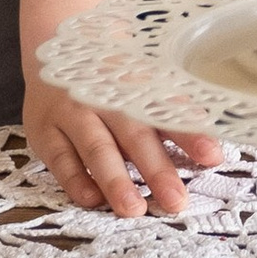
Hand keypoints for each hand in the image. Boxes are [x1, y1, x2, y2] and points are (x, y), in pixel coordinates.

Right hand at [23, 72, 219, 223]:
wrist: (54, 48)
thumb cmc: (110, 76)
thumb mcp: (140, 83)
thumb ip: (170, 114)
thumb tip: (211, 151)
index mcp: (135, 83)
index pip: (167, 111)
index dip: (190, 135)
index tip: (213, 157)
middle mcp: (105, 97)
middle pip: (134, 134)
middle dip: (156, 169)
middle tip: (176, 201)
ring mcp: (71, 113)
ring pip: (96, 148)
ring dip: (115, 179)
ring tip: (133, 208)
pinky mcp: (44, 130)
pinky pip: (60, 158)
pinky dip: (75, 180)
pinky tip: (92, 200)